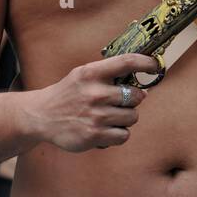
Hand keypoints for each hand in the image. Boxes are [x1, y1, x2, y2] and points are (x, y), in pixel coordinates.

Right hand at [20, 54, 156, 152]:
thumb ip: (110, 73)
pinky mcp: (93, 135)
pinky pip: (124, 135)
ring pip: (133, 117)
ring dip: (125, 118)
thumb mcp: (84, 74)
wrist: (41, 116)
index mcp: (92, 73)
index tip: (156, 66)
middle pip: (137, 96)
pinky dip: (119, 134)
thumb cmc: (69, 93)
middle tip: (119, 102)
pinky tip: (105, 129)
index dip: (147, 63)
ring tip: (109, 116)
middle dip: (133, 100)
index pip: (127, 62)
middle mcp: (94, 93)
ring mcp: (95, 115)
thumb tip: (144, 78)